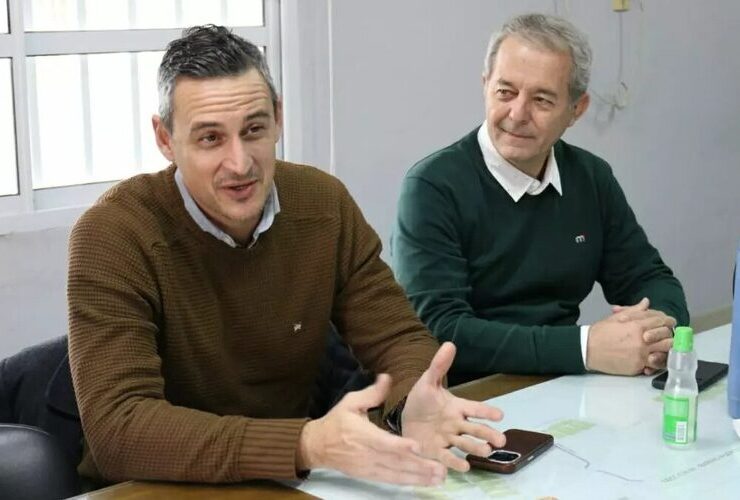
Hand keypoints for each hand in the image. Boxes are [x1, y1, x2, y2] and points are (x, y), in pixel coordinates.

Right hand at [297, 374, 445, 485]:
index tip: (417, 446)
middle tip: (440, 469)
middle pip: (395, 462)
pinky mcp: (370, 475)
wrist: (318, 446)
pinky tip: (424, 482)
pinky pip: (391, 480)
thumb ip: (372, 393)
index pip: (383, 442)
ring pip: (396, 474)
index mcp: (363, 434)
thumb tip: (387, 377)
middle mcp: (367, 454)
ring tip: (439, 478)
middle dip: (419, 467)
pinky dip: (408, 482)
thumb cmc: (336, 422)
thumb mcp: (351, 402)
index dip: (400, 446)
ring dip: (418, 477)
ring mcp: (369, 467)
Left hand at [402, 342, 505, 471]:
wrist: (406, 418)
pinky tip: (464, 467)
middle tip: (501, 441)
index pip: (475, 408)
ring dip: (476, 448)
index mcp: (457, 407)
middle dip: (488, 434)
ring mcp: (448, 439)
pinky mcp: (437, 452)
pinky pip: (448, 457)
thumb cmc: (423, 400)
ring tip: (487, 452)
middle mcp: (456, 424)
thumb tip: (449, 344)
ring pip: (465, 444)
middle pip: (475, 429)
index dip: (486, 411)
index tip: (500, 415)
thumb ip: (439, 366)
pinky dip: (456, 462)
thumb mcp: (428, 382)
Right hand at [587, 298, 674, 374]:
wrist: (587, 349)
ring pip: (665, 352)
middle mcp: (642, 340)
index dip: (669, 321)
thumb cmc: (601, 332)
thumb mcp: (617, 318)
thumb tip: (646, 302)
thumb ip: (635, 310)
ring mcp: (641, 355)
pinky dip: (656, 361)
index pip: (662, 321)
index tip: (669, 323)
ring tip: (660, 347)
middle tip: (665, 336)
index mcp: (637, 326)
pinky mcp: (637, 367)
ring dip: (665, 349)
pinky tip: (651, 357)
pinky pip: (654, 364)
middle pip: (667, 337)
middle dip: (668, 335)